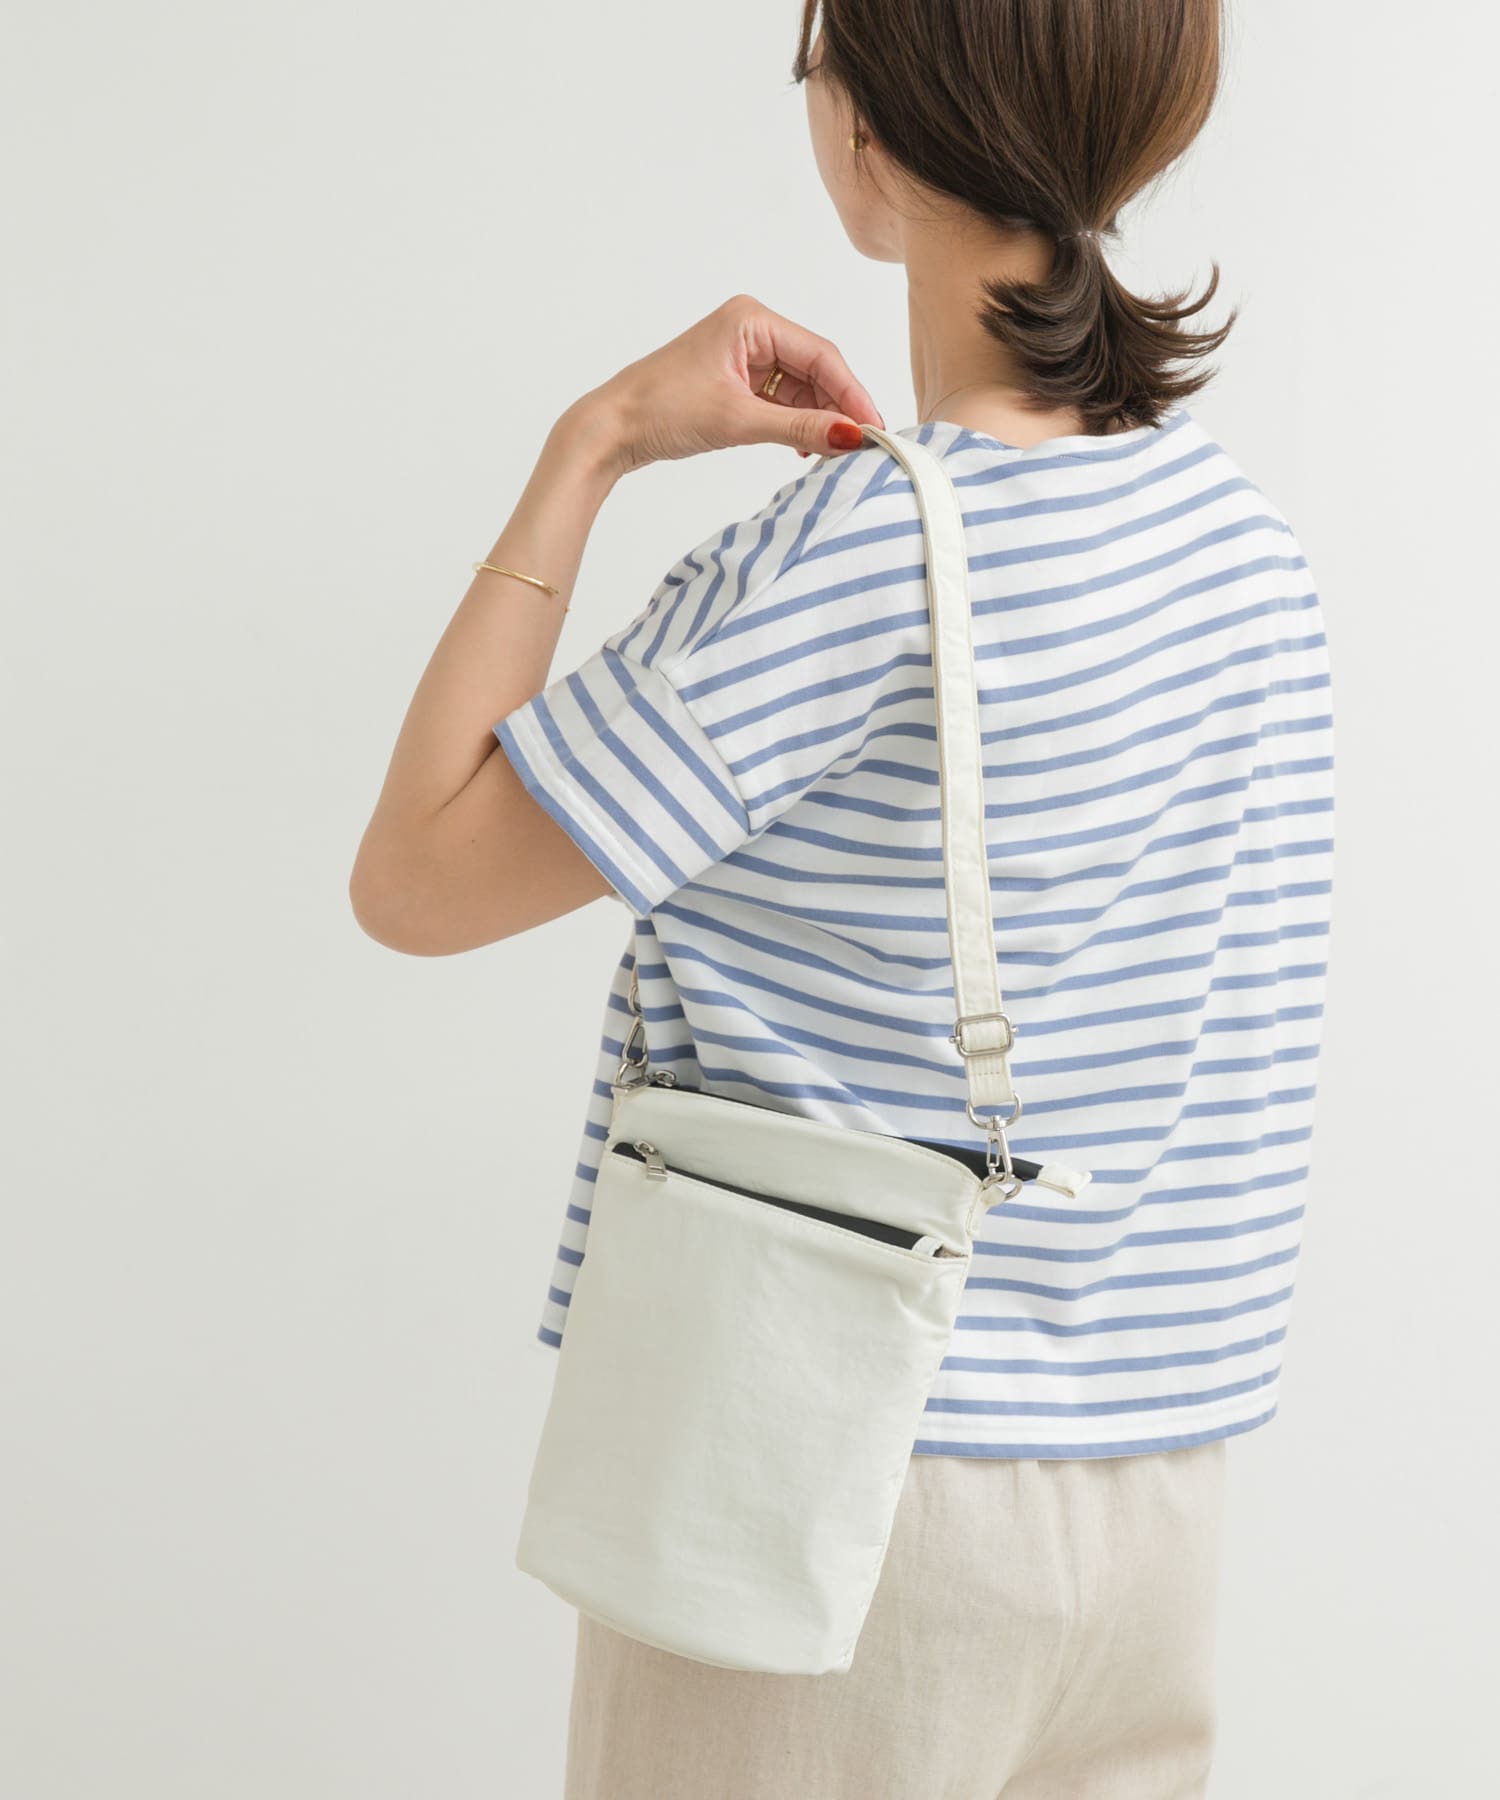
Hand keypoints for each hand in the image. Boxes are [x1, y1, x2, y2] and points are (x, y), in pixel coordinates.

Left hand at [575, 294, 885, 476]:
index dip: (851, 393)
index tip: (874, 428)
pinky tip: (804, 448)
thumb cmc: (661, 409)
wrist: (612, 428)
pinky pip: (780, 401)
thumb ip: (799, 429)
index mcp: (752, 319)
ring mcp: (743, 355)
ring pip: (800, 389)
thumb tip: (850, 436)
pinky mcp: (736, 381)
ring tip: (831, 454)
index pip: (820, 355)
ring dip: (816, 420)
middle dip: (836, 408)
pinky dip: (794, 425)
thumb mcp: (738, 420)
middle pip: (815, 370)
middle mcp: (751, 329)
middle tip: (859, 446)